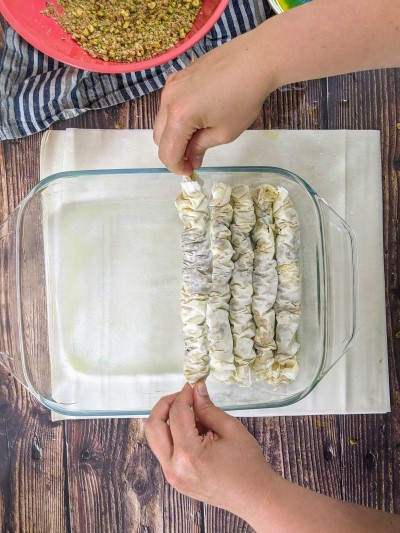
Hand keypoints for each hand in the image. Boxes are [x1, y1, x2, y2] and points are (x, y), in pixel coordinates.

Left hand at [145, 382, 276, 518]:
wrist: (254, 497)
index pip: (176, 414)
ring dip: (167, 420)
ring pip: (155, 439)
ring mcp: (172, 476)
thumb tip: (196, 389)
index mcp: (189, 454)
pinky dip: (173, 435)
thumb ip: (208, 408)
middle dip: (165, 405)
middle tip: (182, 396)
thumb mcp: (231, 429)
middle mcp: (173, 467)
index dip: (184, 395)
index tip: (192, 385)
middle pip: (153, 426)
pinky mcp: (175, 480)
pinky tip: (193, 431)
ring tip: (190, 414)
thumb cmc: (248, 465)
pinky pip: (165, 450)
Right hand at [153, 27, 277, 174]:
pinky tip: (198, 117)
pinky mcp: (178, 76)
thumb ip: (201, 148)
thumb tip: (191, 160)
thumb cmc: (244, 99)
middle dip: (173, 152)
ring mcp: (171, 85)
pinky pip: (168, 104)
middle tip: (193, 158)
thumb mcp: (224, 133)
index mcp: (180, 117)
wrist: (255, 59)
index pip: (167, 152)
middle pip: (159, 138)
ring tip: (196, 138)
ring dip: (174, 134)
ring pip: (161, 120)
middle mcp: (168, 100)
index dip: (177, 167)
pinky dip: (176, 117)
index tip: (191, 172)